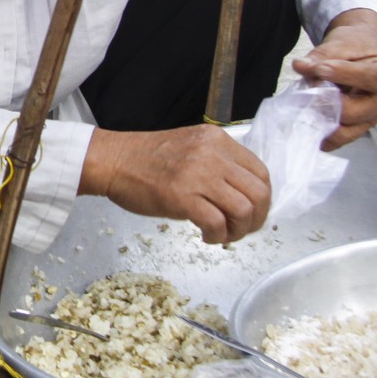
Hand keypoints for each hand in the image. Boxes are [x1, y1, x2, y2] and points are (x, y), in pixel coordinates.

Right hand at [80, 126, 270, 244]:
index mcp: (218, 140)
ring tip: (224, 235)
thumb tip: (240, 195)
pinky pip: (217, 224)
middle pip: (258, 193)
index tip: (252, 212)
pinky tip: (207, 237)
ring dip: (239, 231)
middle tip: (242, 229)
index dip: (263, 199)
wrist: (113, 161)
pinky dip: (218, 237)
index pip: (260, 173)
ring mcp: (198, 175)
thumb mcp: (191, 148)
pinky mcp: (183, 197)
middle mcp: (213, 154)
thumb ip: (217, 164)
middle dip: (257, 219)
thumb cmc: (146, 159)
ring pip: (243, 210)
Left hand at [292, 8, 376, 150]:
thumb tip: (301, 66)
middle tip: (306, 91)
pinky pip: (339, 140)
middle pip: (352, 112)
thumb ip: (322, 57)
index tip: (317, 68)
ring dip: (320, 122)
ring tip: (303, 108)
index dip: (339, 74)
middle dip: (325, 103)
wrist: (362, 54)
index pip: (366, 78)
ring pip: (344, 132)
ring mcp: (373, 119)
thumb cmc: (356, 47)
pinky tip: (307, 124)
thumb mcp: (342, 44)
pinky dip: (322, 135)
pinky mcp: (359, 129)